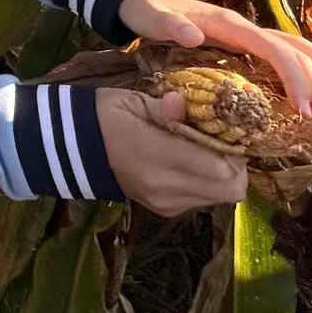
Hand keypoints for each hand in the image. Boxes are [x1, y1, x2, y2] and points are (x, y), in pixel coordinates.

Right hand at [97, 89, 247, 216]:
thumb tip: (185, 103)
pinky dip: (206, 182)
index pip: (222, 168)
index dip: (236, 149)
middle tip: (223, 141)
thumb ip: (168, 108)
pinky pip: (202, 199)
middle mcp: (166, 187)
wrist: (75, 146)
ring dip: (223, 175)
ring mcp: (165, 203)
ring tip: (205, 150)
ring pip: (221, 197)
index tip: (230, 129)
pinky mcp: (164, 210)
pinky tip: (189, 162)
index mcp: (157, 156)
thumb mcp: (136, 102)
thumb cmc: (107, 115)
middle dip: (236, 165)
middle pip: (230, 190)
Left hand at [117, 0, 311, 131]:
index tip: (305, 112)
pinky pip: (289, 55)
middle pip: (299, 53)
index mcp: (230, 24)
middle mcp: (247, 27)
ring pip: (302, 52)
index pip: (275, 51)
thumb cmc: (143, 9)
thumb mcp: (148, 16)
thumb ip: (169, 24)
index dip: (294, 79)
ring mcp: (249, 34)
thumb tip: (191, 33)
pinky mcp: (246, 43)